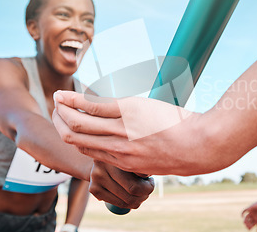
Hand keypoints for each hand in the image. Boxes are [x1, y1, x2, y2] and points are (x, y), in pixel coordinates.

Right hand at [52, 91, 225, 175]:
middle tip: (56, 111)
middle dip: (60, 125)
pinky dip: (75, 100)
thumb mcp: (158, 158)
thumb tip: (138, 144)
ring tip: (58, 99)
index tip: (68, 128)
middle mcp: (115, 149)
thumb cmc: (184, 150)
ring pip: (78, 123)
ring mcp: (120, 131)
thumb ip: (141, 152)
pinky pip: (93, 106)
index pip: (87, 151)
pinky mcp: (128, 112)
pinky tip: (66, 94)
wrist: (199, 146)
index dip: (73, 139)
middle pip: (75, 139)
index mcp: (122, 162)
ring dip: (63, 111)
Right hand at [89, 160, 153, 208]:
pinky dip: (128, 204)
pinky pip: (118, 203)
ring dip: (138, 200)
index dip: (148, 184)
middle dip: (145, 193)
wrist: (100, 161)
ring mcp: (96, 177)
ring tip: (142, 193)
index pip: (139, 177)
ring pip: (126, 200)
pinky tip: (132, 196)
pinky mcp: (93, 189)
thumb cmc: (124, 158)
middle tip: (148, 188)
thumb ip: (143, 164)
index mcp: (116, 154)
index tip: (150, 180)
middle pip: (133, 190)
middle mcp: (104, 164)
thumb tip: (150, 174)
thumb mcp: (134, 157)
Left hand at [242, 198, 256, 230]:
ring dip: (245, 221)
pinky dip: (242, 214)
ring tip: (244, 222)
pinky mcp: (249, 208)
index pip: (251, 225)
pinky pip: (244, 211)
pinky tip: (242, 216)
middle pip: (248, 222)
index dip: (249, 227)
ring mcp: (251, 213)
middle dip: (247, 225)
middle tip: (247, 226)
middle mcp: (253, 217)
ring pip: (246, 218)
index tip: (249, 228)